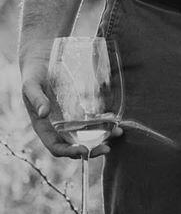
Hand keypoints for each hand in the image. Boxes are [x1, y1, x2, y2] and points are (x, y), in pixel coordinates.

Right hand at [19, 41, 121, 158]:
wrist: (43, 61)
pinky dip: (103, 124)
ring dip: (101, 138)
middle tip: (107, 148)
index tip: (84, 151)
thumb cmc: (34, 75)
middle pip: (74, 145)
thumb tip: (44, 114)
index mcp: (43, 127)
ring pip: (86, 135)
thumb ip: (36, 99)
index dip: (69, 152)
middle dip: (90, 150)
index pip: (56, 147)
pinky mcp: (79, 109)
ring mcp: (69, 119)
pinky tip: (115, 121)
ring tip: (117, 133)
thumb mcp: (31, 85)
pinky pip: (92, 121)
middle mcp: (57, 127)